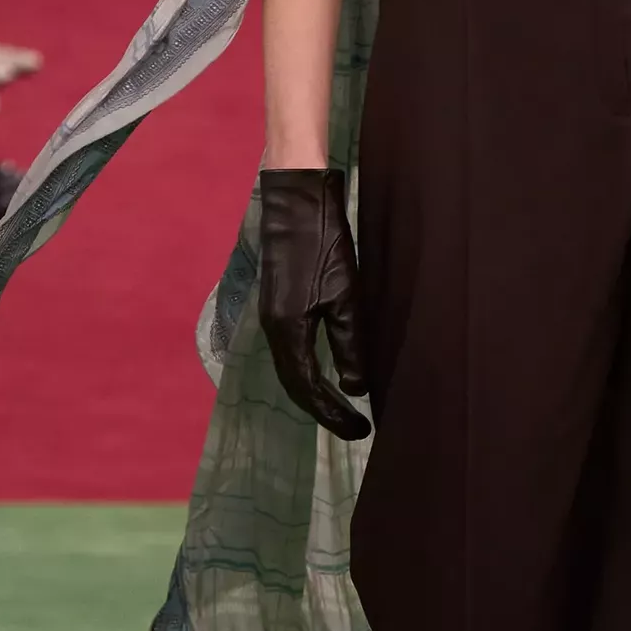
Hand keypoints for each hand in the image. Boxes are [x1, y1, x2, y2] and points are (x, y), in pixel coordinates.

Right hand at [257, 168, 368, 439]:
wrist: (295, 201)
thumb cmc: (324, 243)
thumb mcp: (346, 296)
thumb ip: (350, 344)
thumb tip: (356, 388)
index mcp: (288, 331)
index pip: (309, 389)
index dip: (334, 414)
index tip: (361, 430)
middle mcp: (272, 330)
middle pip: (295, 385)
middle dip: (324, 410)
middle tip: (355, 427)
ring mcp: (269, 317)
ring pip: (290, 369)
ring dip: (314, 393)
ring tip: (341, 409)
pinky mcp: (274, 305)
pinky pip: (289, 352)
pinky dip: (306, 371)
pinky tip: (324, 374)